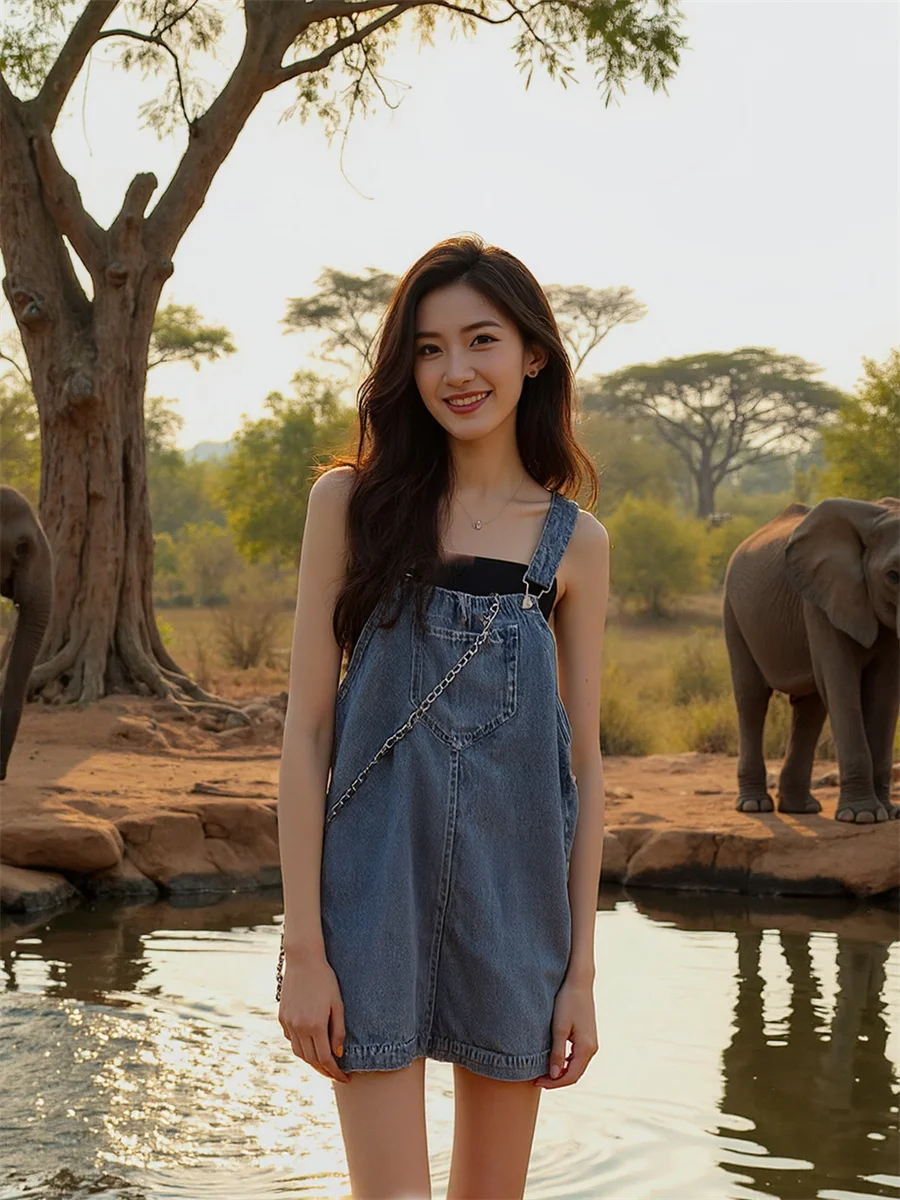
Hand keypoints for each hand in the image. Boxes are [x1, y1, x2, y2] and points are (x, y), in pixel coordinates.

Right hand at [278, 952, 350, 1083]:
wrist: (303, 960)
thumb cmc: (325, 980)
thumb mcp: (338, 1004)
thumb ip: (338, 1030)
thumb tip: (338, 1053)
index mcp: (315, 1025)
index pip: (325, 1059)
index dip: (336, 1072)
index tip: (345, 1079)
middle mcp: (299, 1027)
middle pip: (311, 1060)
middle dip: (324, 1070)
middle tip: (336, 1075)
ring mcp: (288, 1023)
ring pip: (299, 1052)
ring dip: (311, 1061)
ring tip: (324, 1063)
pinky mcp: (282, 1017)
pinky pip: (291, 1040)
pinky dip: (301, 1047)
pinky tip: (310, 1046)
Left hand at [533, 974, 597, 1088]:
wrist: (578, 982)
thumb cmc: (566, 1002)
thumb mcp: (559, 1028)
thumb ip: (557, 1053)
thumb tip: (554, 1075)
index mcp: (586, 1048)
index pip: (571, 1076)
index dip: (554, 1083)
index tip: (536, 1081)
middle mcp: (592, 1048)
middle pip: (575, 1074)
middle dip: (556, 1080)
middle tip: (537, 1079)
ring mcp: (591, 1042)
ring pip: (576, 1066)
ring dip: (561, 1072)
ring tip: (542, 1072)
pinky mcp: (587, 1036)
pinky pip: (577, 1057)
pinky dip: (566, 1063)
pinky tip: (554, 1060)